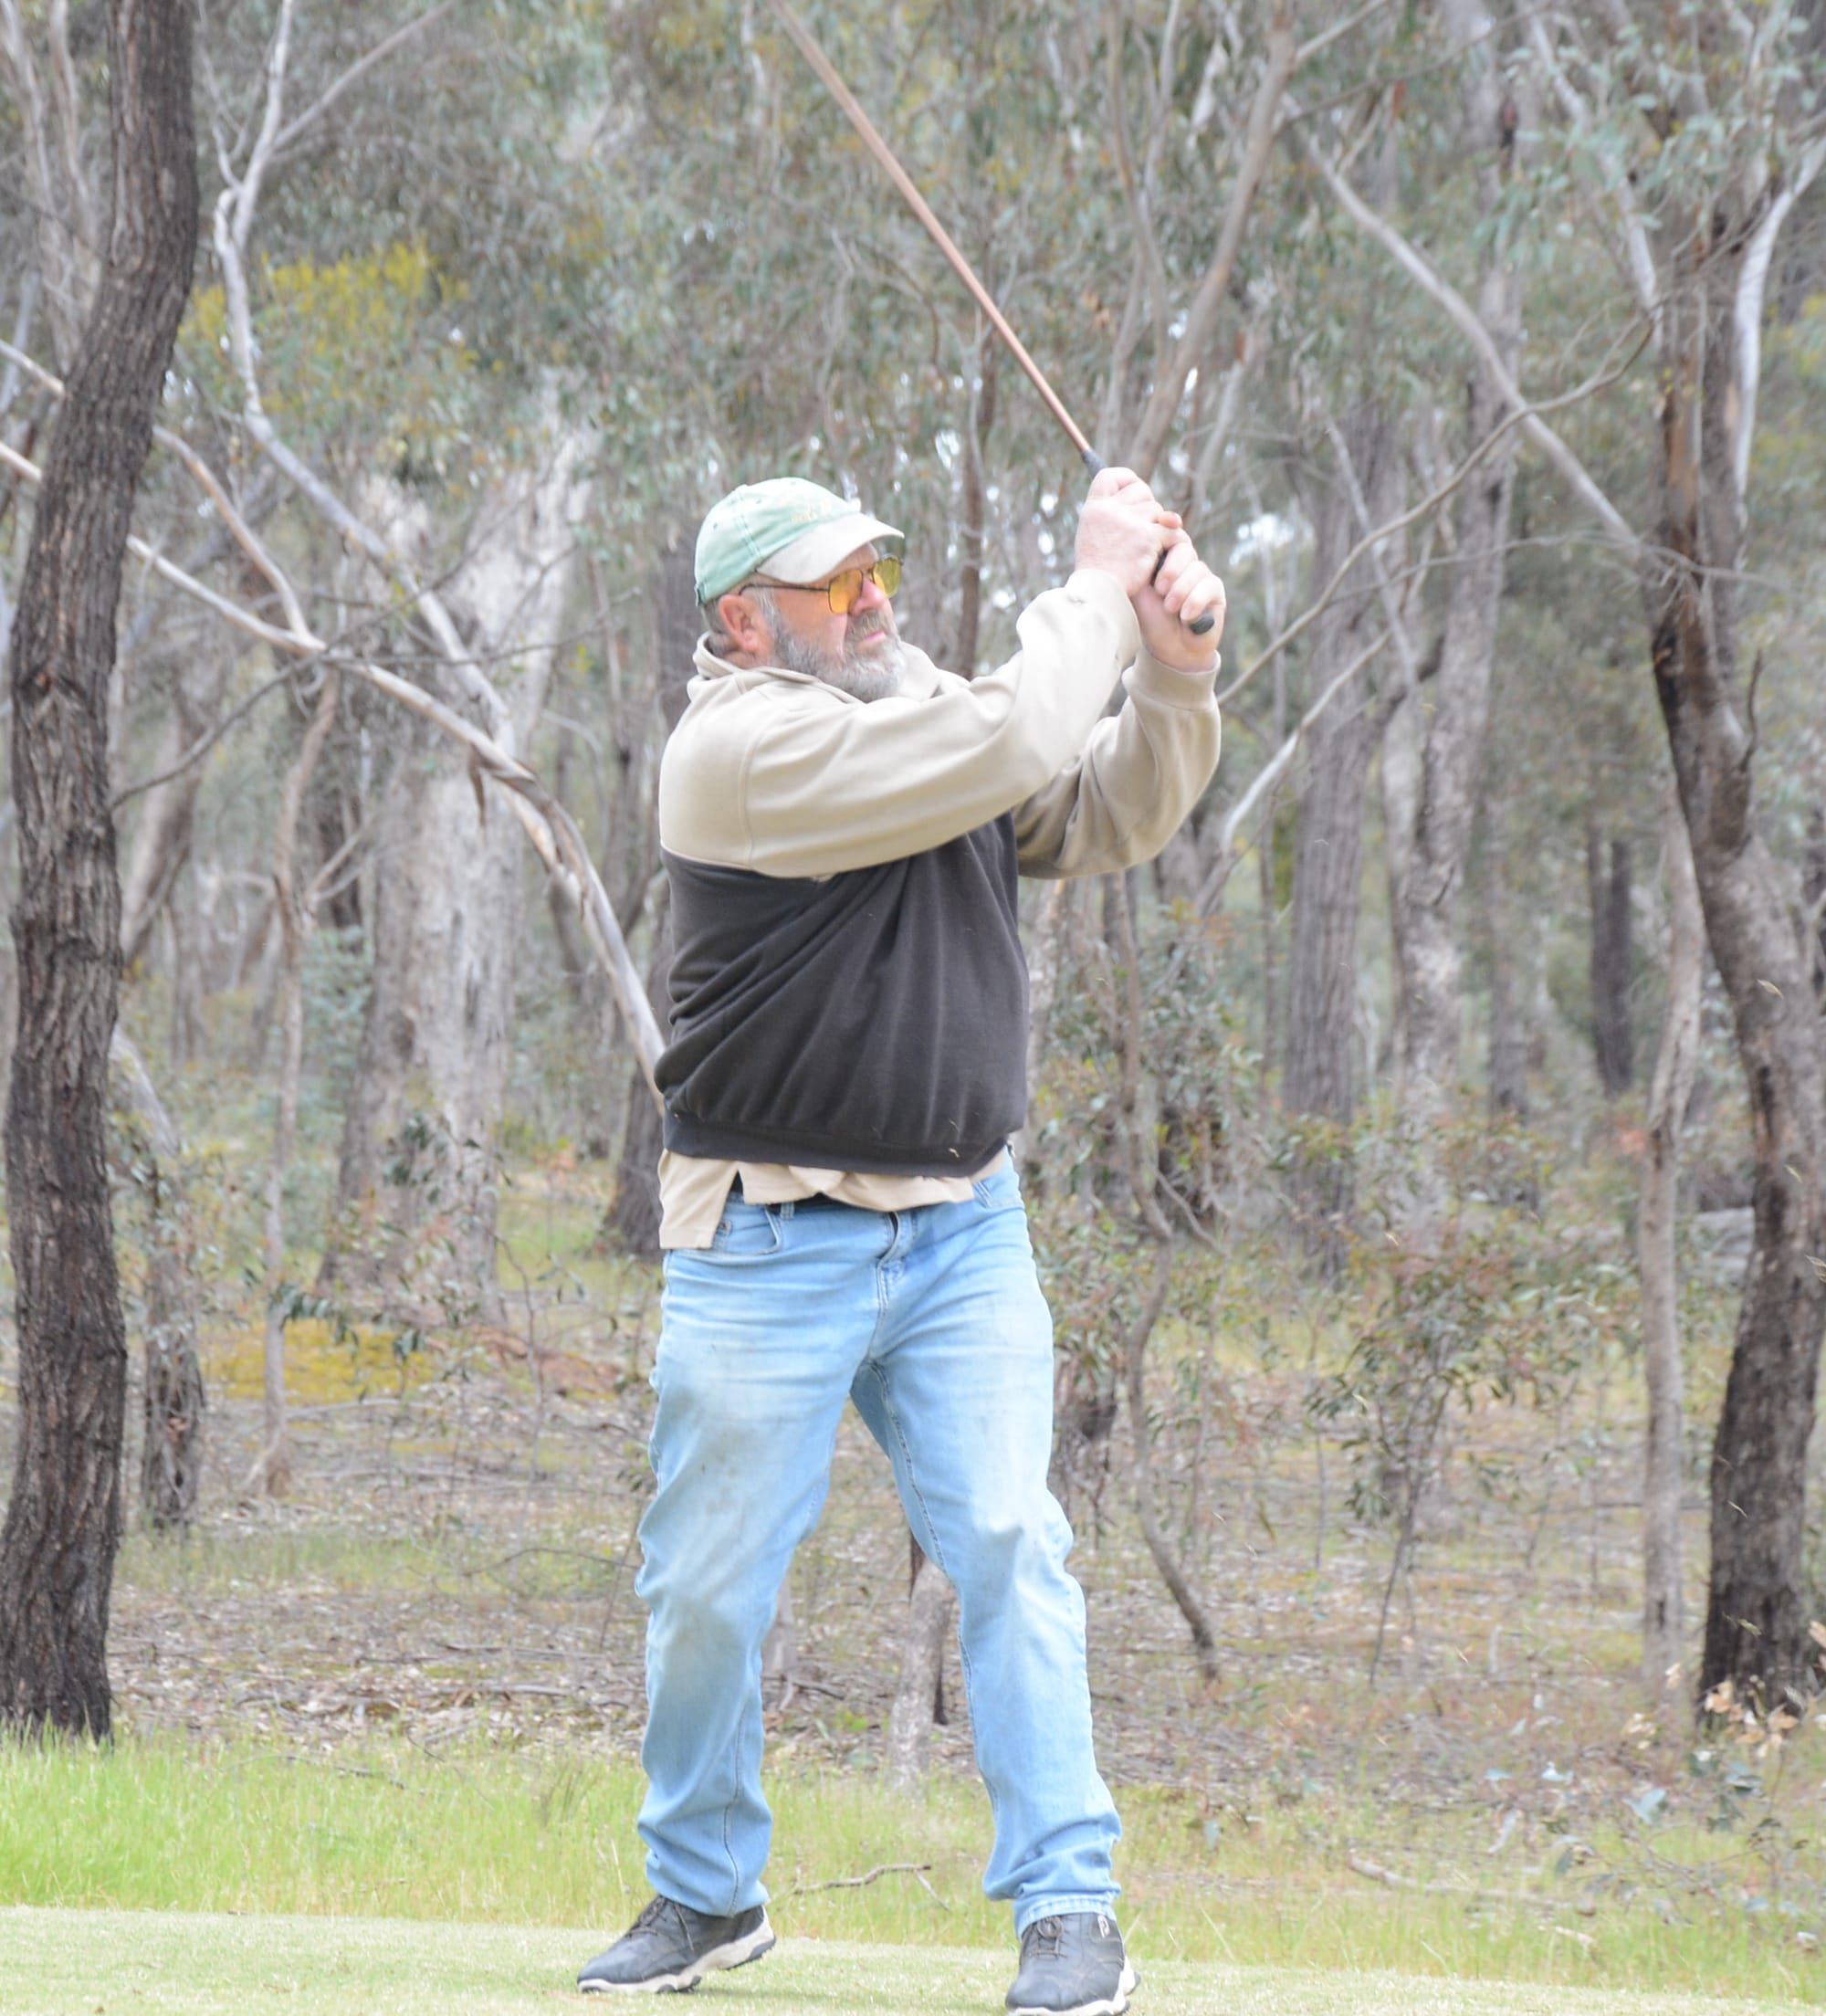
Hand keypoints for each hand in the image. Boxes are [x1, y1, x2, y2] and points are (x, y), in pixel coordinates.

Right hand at [1075, 465, 1179, 597]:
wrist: (1100, 594)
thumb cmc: (1098, 571)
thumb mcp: (1092, 536)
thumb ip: (1111, 515)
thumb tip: (1142, 496)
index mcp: (1094, 508)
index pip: (1111, 476)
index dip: (1127, 480)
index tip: (1133, 492)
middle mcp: (1110, 510)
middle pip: (1142, 491)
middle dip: (1148, 508)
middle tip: (1143, 530)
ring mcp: (1130, 522)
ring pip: (1159, 511)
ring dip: (1159, 528)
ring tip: (1146, 549)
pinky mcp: (1149, 537)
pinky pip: (1172, 530)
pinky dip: (1171, 542)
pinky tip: (1163, 554)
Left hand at [1136, 529, 1225, 670]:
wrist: (1169, 648)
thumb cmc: (1150, 619)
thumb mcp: (1138, 591)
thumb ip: (1140, 568)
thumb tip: (1140, 543)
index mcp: (1163, 558)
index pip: (1168, 536)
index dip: (1165, 538)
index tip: (1156, 556)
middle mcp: (1183, 562)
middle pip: (1183, 549)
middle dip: (1171, 570)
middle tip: (1160, 590)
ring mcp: (1201, 574)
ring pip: (1196, 569)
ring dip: (1181, 590)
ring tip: (1170, 609)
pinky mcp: (1215, 590)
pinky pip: (1208, 587)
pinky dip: (1194, 601)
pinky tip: (1185, 616)